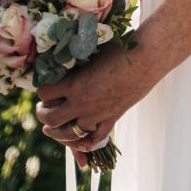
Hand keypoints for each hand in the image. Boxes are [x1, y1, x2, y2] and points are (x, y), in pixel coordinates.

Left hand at [36, 40, 153, 153]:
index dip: (43, 89)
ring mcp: (98, 114)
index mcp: (76, 84)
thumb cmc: (121, 48)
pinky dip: (86, 142)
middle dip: (43, 115)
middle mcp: (83, 103)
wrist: (148, 57)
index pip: (45, 93)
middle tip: (42, 109)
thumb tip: (61, 63)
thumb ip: (77, 64)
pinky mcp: (112, 118)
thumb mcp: (93, 53)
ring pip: (69, 134)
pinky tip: (81, 141)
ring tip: (51, 128)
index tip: (45, 86)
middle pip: (52, 119)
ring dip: (57, 133)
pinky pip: (95, 138)